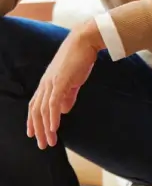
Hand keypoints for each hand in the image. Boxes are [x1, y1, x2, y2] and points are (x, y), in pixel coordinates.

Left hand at [27, 20, 101, 148]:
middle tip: (42, 144)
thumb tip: (63, 110)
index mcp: (47, 83)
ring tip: (49, 141)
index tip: (33, 134)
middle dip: (38, 130)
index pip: (35, 105)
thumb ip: (68, 95)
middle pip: (36, 111)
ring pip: (44, 110)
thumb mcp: (73, 79)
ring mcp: (52, 83)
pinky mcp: (61, 82)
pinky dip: (52, 117)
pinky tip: (54, 128)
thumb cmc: (80, 58)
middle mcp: (45, 84)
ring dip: (45, 128)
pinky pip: (53, 103)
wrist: (85, 41)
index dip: (32, 121)